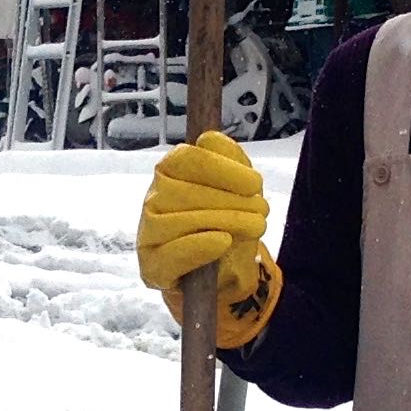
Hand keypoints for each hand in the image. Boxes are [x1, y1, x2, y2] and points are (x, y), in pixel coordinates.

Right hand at [135, 132, 281, 348]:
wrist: (224, 270)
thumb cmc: (227, 221)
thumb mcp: (235, 186)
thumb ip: (227, 158)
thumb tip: (211, 139)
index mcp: (170, 172)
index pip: (187, 159)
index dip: (223, 169)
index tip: (255, 183)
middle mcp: (153, 199)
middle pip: (186, 191)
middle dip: (232, 201)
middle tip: (262, 211)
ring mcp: (149, 233)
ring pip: (181, 221)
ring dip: (226, 222)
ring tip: (255, 226)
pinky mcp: (152, 266)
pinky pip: (172, 254)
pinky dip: (199, 246)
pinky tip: (223, 241)